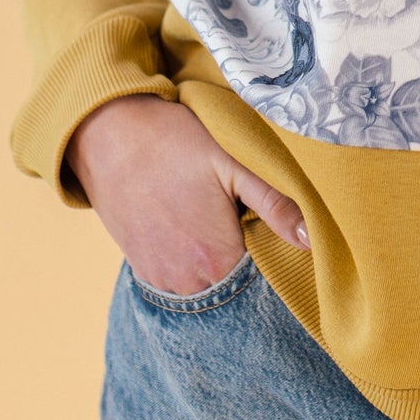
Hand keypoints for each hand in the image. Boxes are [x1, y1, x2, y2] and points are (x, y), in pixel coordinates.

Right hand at [66, 94, 308, 295]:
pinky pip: (180, 279)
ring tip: (216, 220)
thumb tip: (311, 240)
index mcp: (218, 259)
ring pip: (208, 285)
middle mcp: (188, 282)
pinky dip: (193, 263)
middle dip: (248, 259)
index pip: (264, 278)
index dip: (274, 253)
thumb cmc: (174, 143)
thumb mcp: (232, 164)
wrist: (107, 135)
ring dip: (218, 263)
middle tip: (241, 217)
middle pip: (236, 284)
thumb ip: (274, 204)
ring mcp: (161, 280)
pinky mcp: (142, 270)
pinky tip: (193, 229)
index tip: (272, 228)